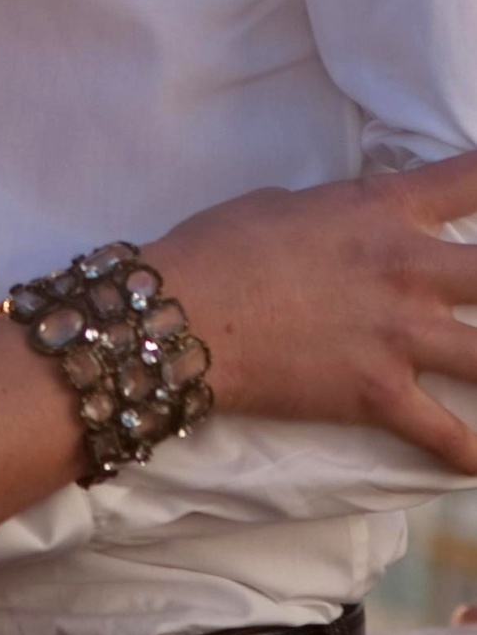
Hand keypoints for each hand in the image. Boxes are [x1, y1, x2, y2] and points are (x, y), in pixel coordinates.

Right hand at [149, 151, 476, 468]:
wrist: (185, 312)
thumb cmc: (222, 243)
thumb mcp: (286, 203)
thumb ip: (337, 212)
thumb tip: (346, 224)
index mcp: (383, 210)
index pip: (468, 180)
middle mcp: (407, 269)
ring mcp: (399, 335)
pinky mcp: (380, 394)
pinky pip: (446, 436)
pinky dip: (469, 453)